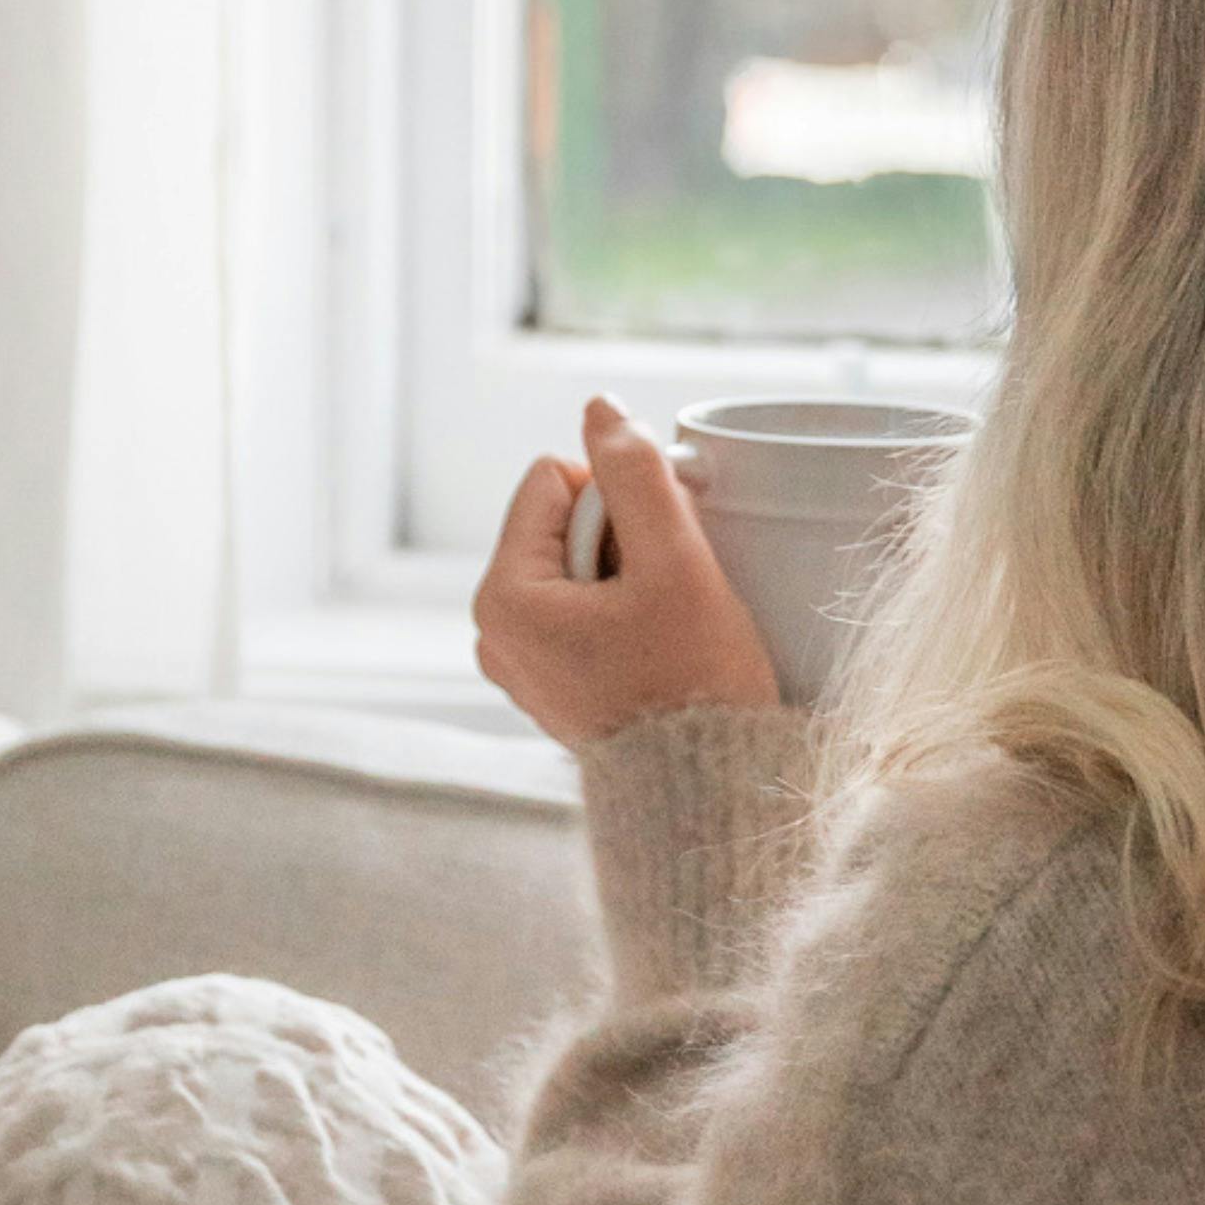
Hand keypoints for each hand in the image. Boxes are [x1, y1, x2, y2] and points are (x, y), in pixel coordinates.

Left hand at [472, 396, 781, 747]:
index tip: (658, 556)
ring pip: (578, 567)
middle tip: (666, 598)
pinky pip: (581, 613)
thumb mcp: (676, 563)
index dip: (619, 498)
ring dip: (627, 578)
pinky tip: (656, 653)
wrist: (711, 796)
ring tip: (663, 630)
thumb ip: (636, 473)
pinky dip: (622, 615)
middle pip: (564, 524)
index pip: (555, 480)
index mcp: (503, 598)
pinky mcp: (550, 688)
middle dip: (623, 541)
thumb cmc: (695, 685)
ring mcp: (519, 666)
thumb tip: (600, 408)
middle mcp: (494, 634)